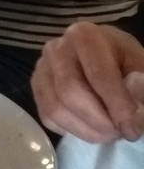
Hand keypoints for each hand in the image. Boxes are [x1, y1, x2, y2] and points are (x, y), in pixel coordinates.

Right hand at [32, 22, 143, 142]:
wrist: (106, 57)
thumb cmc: (124, 62)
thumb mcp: (140, 67)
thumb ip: (141, 86)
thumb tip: (132, 111)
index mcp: (85, 36)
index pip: (98, 75)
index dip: (117, 107)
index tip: (132, 129)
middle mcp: (56, 48)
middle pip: (70, 92)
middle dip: (99, 121)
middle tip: (119, 132)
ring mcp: (41, 67)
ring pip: (55, 108)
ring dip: (86, 130)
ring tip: (107, 132)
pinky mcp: (35, 86)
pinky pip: (47, 116)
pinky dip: (71, 129)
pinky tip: (89, 125)